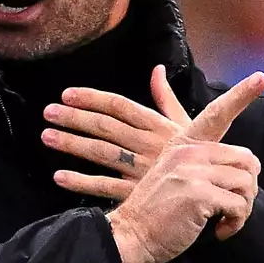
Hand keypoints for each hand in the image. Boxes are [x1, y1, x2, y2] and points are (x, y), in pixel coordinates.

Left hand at [51, 66, 262, 240]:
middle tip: (48, 112)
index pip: (121, 107)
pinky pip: (106, 188)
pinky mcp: (138, 193)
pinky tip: (59, 176)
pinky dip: (82, 183)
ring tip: (46, 137)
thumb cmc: (200, 157)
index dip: (93, 98)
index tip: (68, 94)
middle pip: (106, 127)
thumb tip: (157, 70)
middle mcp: (148, 145)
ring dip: (72, 145)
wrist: (217, 193)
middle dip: (75, 118)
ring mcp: (141, 170)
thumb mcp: (187, 124)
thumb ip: (166, 98)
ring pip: (101, 154)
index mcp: (159, 126)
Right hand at [90, 72, 263, 262]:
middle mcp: (189, 152)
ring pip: (246, 183)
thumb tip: (210, 155)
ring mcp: (193, 171)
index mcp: (183, 143)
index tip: (261, 76)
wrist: (131, 235)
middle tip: (233, 208)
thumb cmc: (155, 210)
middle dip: (248, 189)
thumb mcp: (168, 172)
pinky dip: (234, 223)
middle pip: (247, 159)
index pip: (216, 113)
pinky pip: (238, 205)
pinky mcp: (199, 194)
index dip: (241, 94)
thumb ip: (190, 161)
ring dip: (242, 210)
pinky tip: (218, 231)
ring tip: (224, 222)